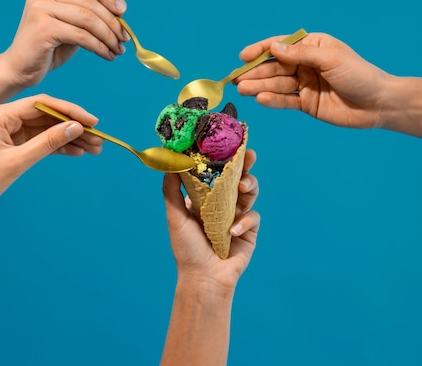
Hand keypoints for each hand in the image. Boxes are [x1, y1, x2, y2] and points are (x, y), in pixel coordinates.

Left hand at [0, 94, 102, 220]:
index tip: (92, 123)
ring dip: (68, 138)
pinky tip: (76, 152)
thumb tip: (75, 127)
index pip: (42, 104)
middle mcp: (2, 118)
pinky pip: (38, 142)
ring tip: (93, 148)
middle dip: (73, 127)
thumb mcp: (17, 162)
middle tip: (98, 139)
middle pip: (47, 117)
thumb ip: (48, 143)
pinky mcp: (9, 145)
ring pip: (45, 130)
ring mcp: (6, 132)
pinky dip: (56, 147)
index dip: (70, 112)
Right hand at [2, 0, 129, 89]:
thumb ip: (90, 15)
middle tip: (125, 39)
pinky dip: (99, 47)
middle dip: (112, 22)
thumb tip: (121, 11)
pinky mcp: (43, 29)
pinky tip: (108, 55)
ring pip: (88, 19)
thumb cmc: (49, 48)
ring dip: (108, 36)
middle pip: (90, 2)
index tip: (123, 11)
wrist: (21, 69)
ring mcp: (40, 9)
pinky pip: (81, 36)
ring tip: (118, 50)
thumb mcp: (72, 25)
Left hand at [162, 149, 259, 290]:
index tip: (228, 143)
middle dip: (245, 164)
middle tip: (249, 155)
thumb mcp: (175, 216)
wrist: (203, 278)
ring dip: (249, 185)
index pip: (217, 172)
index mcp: (205, 198)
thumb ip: (172, 191)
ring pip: (250, 192)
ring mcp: (237, 216)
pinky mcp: (249, 230)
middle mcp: (223, 204)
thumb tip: (169, 164)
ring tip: (242, 186)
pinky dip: (244, 221)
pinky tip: (232, 232)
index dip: (224, 158)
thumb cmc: (186, 249)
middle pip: (238, 176)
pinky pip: (252, 217)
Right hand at [236, 32, 390, 128]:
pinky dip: (273, 100)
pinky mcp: (306, 103)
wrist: (378, 103)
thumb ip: (300, 55)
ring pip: (277, 84)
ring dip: (259, 86)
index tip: (243, 57)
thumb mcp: (329, 59)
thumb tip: (273, 48)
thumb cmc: (358, 75)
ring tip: (243, 90)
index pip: (281, 46)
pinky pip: (286, 100)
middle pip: (275, 67)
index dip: (260, 50)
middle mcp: (306, 64)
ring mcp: (305, 84)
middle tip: (236, 79)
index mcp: (312, 46)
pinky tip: (261, 99)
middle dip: (256, 72)